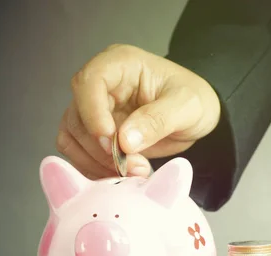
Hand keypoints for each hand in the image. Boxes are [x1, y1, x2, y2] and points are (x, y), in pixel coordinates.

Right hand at [56, 44, 220, 178]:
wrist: (197, 116)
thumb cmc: (194, 100)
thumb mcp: (187, 106)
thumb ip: (158, 120)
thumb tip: (124, 141)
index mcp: (120, 64)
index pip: (89, 82)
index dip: (93, 113)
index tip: (111, 141)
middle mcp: (101, 85)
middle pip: (78, 115)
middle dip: (102, 148)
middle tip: (134, 167)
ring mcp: (95, 109)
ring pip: (73, 136)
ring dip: (97, 162)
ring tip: (133, 173)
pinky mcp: (95, 133)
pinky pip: (78, 151)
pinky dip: (93, 168)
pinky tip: (119, 176)